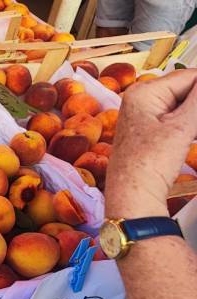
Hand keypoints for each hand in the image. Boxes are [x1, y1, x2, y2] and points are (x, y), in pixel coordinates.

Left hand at [105, 69, 196, 218]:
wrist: (132, 196)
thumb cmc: (147, 164)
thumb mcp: (182, 127)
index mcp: (143, 92)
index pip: (190, 76)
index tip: (196, 120)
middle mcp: (140, 100)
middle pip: (187, 90)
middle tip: (190, 131)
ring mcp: (144, 116)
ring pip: (185, 106)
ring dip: (195, 118)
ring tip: (185, 138)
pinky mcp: (150, 131)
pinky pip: (178, 119)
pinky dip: (190, 126)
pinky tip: (189, 137)